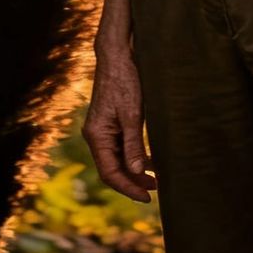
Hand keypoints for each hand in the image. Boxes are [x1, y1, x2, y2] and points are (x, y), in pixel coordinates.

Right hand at [84, 41, 155, 201]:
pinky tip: (150, 162)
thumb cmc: (124, 81)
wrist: (118, 54)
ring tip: (156, 179)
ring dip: (134, 170)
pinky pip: (120, 147)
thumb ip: (133, 144)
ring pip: (117, 159)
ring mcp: (102, 129)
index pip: (109, 173)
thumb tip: (136, 172)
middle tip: (156, 190)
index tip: (147, 197)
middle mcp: (95, 135)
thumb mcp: (132, 114)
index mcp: (96, 135)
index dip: (128, 187)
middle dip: (133, 181)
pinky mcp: (110, 123)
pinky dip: (133, 156)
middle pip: (112, 168)